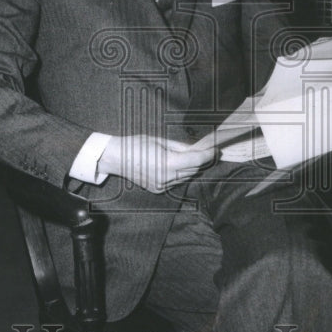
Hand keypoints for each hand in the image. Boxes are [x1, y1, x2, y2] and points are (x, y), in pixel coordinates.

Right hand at [99, 134, 214, 193]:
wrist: (116, 158)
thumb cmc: (136, 145)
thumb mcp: (160, 141)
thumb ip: (180, 147)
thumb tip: (196, 148)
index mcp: (168, 164)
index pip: (197, 160)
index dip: (208, 154)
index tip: (216, 149)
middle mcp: (166, 178)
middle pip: (193, 169)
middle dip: (201, 160)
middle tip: (206, 149)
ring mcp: (162, 186)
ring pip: (186, 177)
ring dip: (191, 167)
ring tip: (190, 155)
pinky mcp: (158, 190)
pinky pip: (176, 181)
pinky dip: (180, 173)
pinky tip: (175, 164)